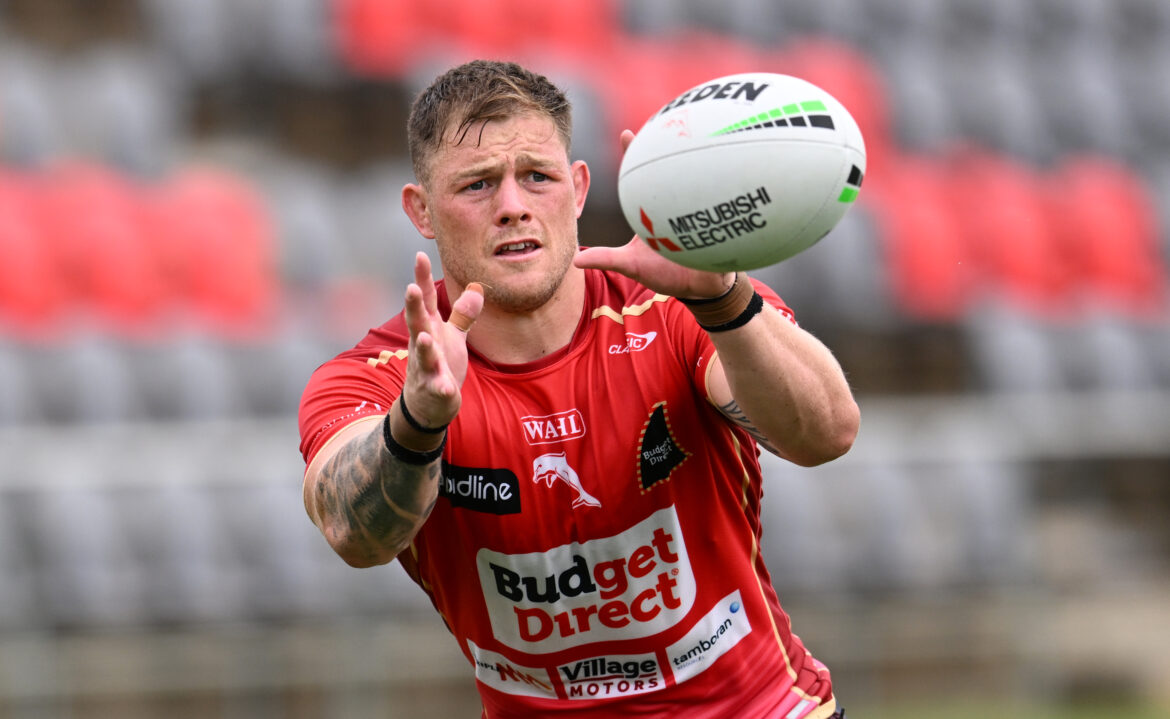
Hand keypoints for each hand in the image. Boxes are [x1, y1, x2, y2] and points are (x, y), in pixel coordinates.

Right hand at [401, 252, 483, 427]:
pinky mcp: (434, 390)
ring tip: (424, 337)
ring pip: (423, 356)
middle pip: (418, 323)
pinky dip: (442, 388)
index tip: (420, 255)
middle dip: (413, 307)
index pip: (425, 301)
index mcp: (429, 329)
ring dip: (423, 347)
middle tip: (410, 287)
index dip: (421, 278)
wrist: (428, 405)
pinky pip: (438, 388)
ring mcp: (426, 368)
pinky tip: (448, 388)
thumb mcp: (452, 338)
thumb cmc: (439, 366)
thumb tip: (476, 290)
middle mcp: (424, 345)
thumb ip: (462, 316)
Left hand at [573, 129, 733, 299]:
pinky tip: (728, 194)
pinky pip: (723, 217)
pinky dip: (726, 207)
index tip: (626, 133)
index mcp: (655, 212)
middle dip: (669, 151)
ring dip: (700, 172)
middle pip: (673, 174)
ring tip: (699, 148)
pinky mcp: (720, 229)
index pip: (641, 179)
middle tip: (667, 126)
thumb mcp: (632, 265)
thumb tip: (574, 260)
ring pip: (699, 190)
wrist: (700, 290)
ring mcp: (701, 216)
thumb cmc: (667, 273)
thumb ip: (605, 259)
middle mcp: (678, 207)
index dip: (633, 155)